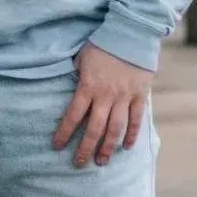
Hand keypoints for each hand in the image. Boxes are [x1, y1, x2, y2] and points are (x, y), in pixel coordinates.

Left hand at [53, 43, 154, 167]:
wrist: (131, 33)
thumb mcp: (82, 57)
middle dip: (85, 148)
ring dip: (108, 147)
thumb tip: (71, 86)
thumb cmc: (103, 43)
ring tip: (102, 161)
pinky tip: (127, 147)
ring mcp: (124, 97)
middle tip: (79, 163)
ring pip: (115, 129)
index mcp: (88, 86)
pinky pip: (136, 120)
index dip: (64, 132)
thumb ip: (77, 74)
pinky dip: (132, 135)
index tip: (57, 146)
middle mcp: (105, 95)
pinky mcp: (140, 96)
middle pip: (94, 128)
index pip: (73, 115)